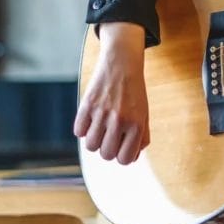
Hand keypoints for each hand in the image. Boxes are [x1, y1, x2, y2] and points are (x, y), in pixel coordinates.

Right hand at [73, 22, 150, 164]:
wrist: (122, 64)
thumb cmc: (134, 91)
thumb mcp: (144, 113)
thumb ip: (141, 137)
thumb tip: (131, 159)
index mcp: (136, 124)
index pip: (125, 159)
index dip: (122, 156)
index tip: (121, 148)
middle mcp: (119, 120)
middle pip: (106, 155)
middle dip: (107, 149)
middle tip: (110, 137)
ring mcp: (101, 113)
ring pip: (90, 146)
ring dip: (94, 140)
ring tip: (100, 128)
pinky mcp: (86, 105)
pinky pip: (78, 132)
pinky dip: (83, 128)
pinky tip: (91, 119)